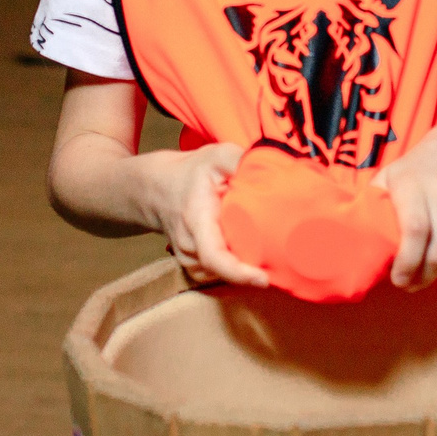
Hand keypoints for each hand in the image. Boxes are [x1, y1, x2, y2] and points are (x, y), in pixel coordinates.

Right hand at [148, 145, 269, 287]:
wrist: (158, 188)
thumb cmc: (192, 172)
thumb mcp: (217, 156)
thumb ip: (242, 161)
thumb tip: (277, 170)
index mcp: (196, 220)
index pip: (213, 255)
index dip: (237, 272)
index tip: (262, 279)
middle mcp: (189, 245)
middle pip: (223, 270)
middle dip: (251, 271)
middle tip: (278, 263)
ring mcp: (189, 259)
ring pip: (221, 275)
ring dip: (243, 270)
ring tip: (264, 254)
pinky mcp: (193, 266)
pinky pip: (217, 276)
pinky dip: (234, 270)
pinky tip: (246, 255)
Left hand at [374, 119, 436, 289]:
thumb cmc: (418, 168)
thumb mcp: (390, 177)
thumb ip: (373, 205)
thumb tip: (352, 238)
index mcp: (413, 186)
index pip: (414, 232)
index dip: (408, 263)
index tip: (400, 280)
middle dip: (426, 276)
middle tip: (414, 283)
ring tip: (431, 260)